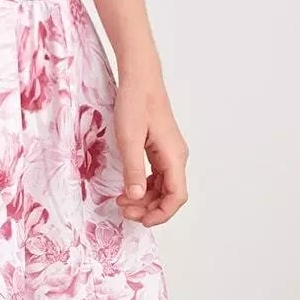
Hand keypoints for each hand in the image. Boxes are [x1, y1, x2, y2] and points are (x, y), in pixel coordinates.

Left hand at [112, 74, 187, 225]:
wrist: (140, 79)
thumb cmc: (135, 103)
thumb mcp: (128, 139)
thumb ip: (133, 170)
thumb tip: (136, 198)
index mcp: (173, 156)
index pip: (177, 196)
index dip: (161, 213)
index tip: (141, 220)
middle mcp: (176, 157)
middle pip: (170, 195)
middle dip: (149, 208)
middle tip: (123, 211)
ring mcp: (169, 153)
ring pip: (163, 187)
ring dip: (145, 199)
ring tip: (121, 202)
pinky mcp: (160, 148)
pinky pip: (157, 175)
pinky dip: (144, 186)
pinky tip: (127, 189)